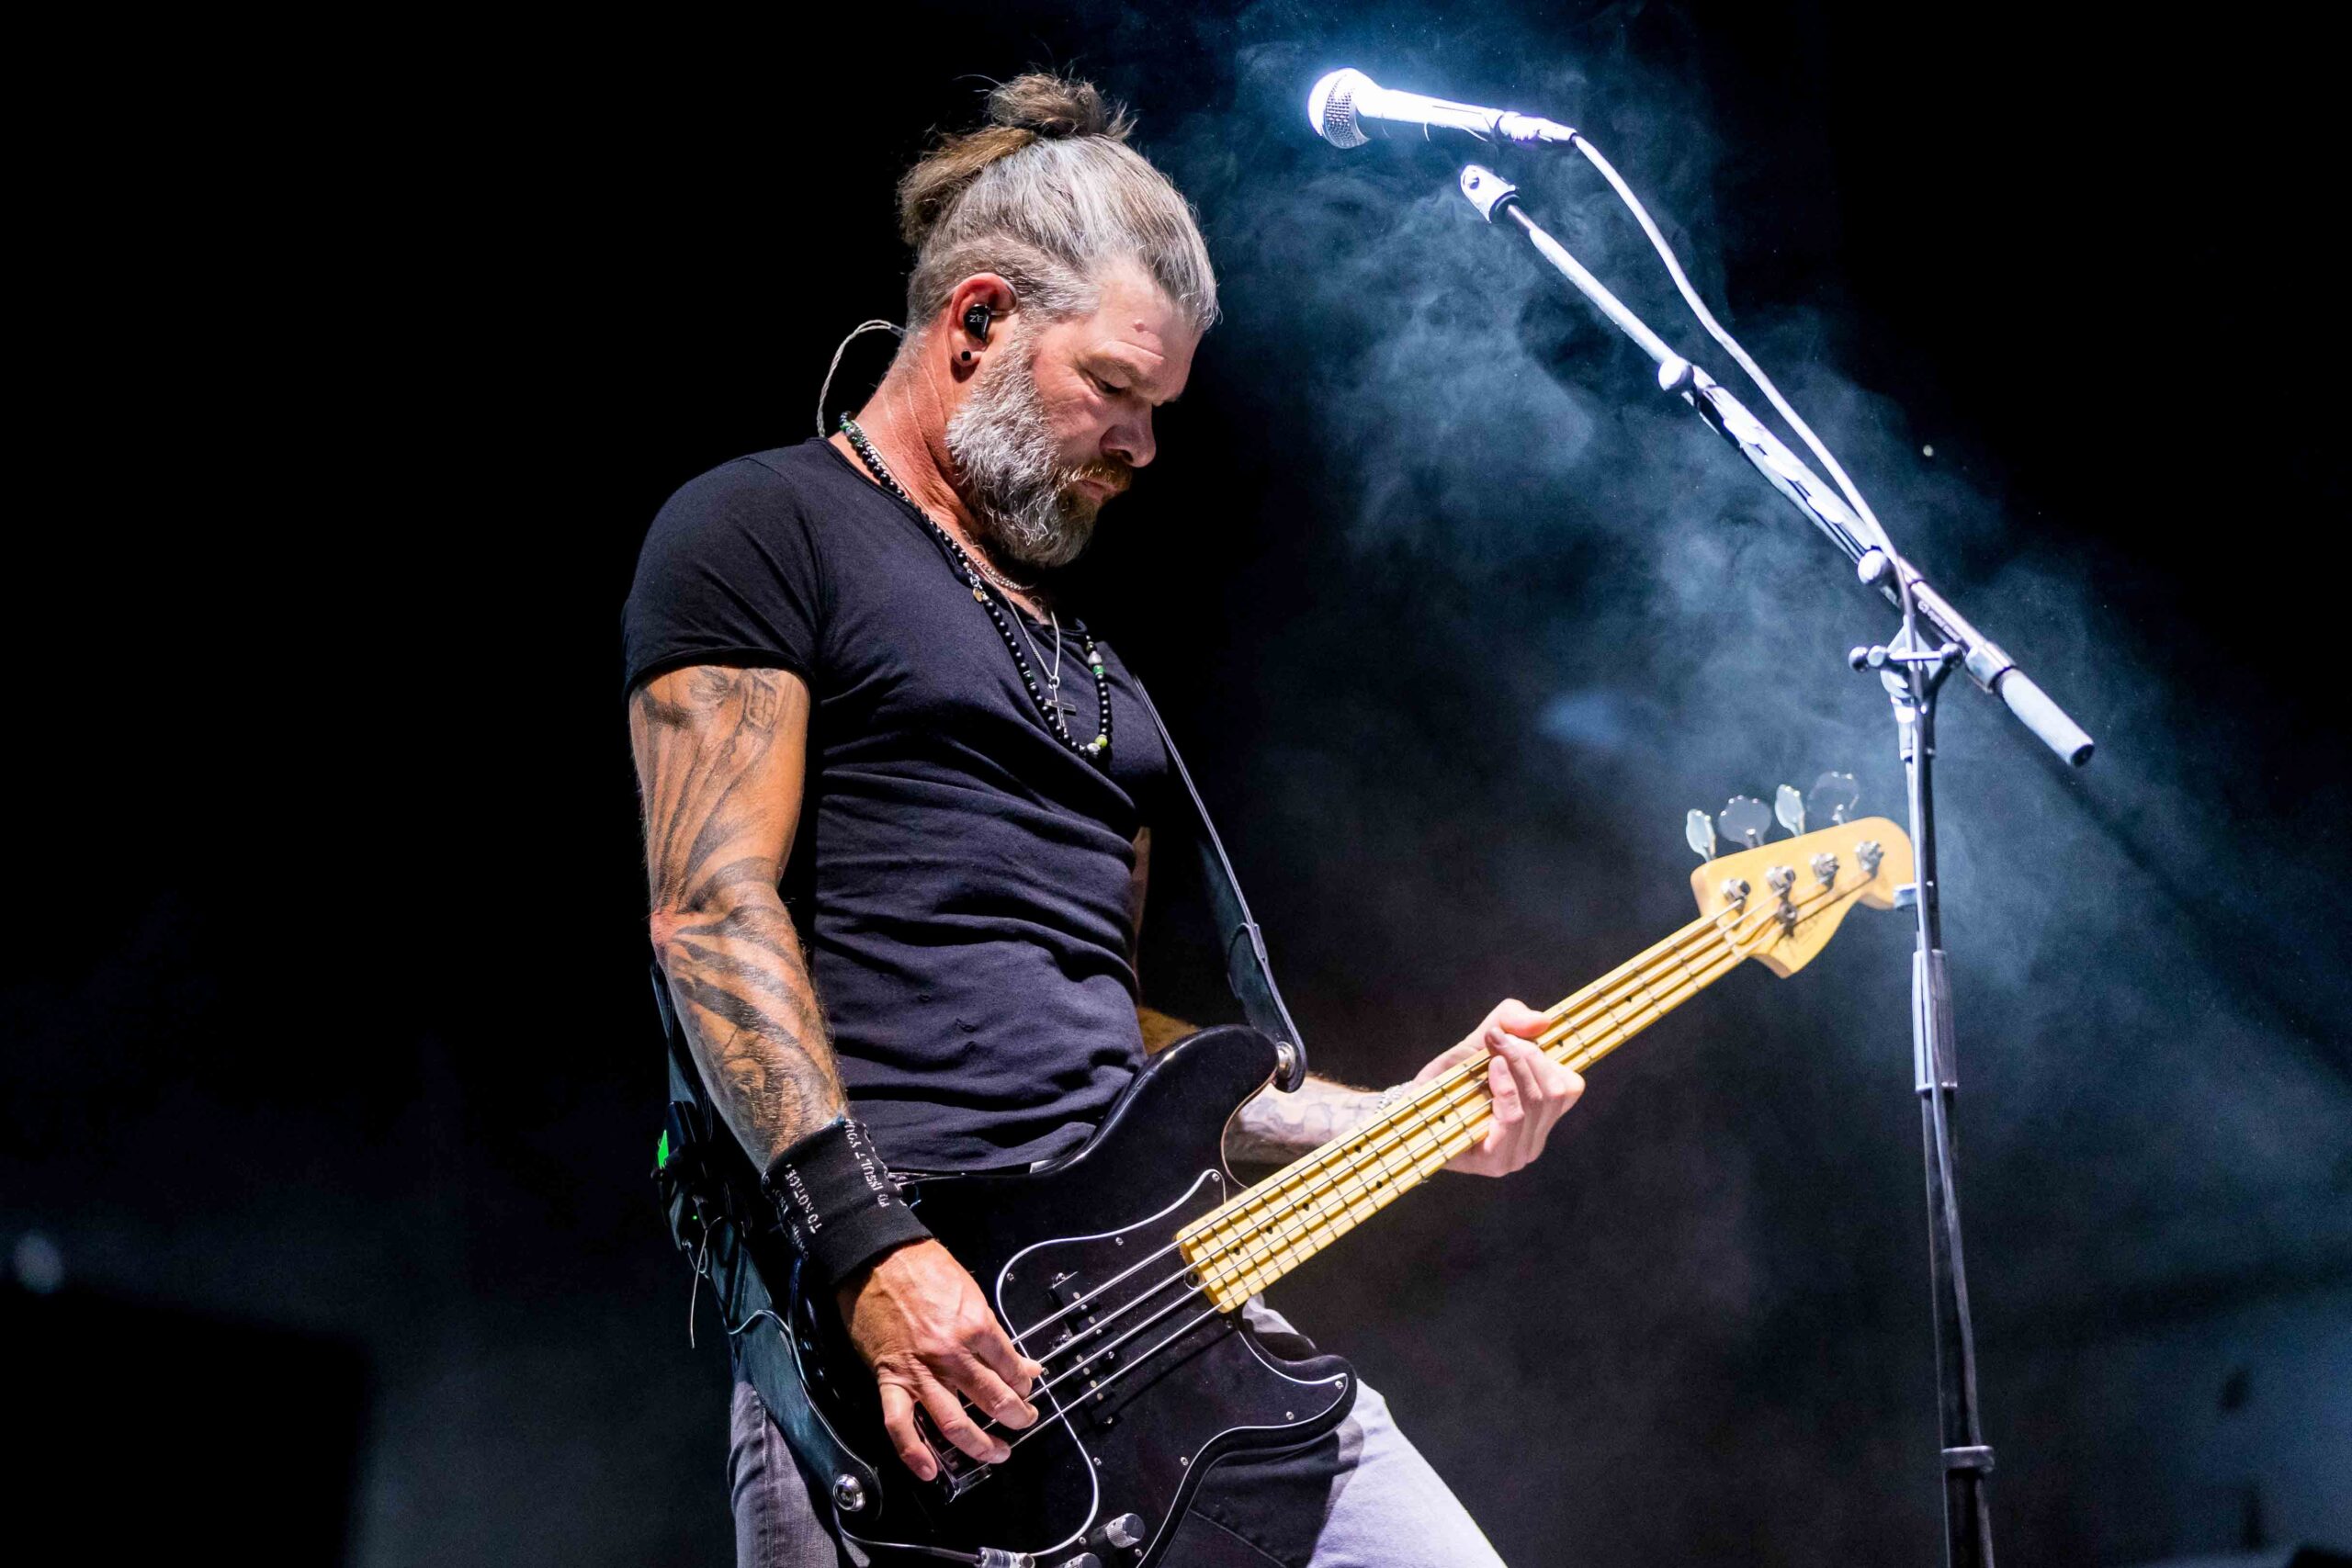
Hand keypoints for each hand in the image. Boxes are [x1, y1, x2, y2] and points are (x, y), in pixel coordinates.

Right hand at [836, 1239, 1045, 1479]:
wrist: (877, 1257)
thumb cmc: (924, 1267)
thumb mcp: (972, 1292)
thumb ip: (996, 1334)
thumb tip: (1025, 1363)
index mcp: (976, 1326)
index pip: (1012, 1369)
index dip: (1025, 1384)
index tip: (1027, 1388)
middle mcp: (952, 1354)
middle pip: (993, 1399)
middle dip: (1017, 1417)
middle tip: (1024, 1422)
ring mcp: (920, 1371)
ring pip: (955, 1423)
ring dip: (982, 1445)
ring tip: (998, 1453)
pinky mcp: (890, 1379)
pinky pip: (901, 1425)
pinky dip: (914, 1452)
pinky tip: (930, 1471)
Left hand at [1411, 998, 1582, 1177]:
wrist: (1413, 1107)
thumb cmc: (1450, 1077)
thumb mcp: (1480, 1040)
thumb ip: (1510, 1019)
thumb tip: (1544, 1020)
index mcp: (1542, 1113)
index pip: (1570, 1087)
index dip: (1549, 1057)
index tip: (1515, 1036)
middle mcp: (1536, 1137)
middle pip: (1555, 1090)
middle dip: (1528, 1056)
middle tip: (1498, 1038)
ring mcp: (1519, 1153)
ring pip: (1537, 1101)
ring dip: (1516, 1066)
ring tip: (1493, 1050)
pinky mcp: (1498, 1160)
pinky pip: (1515, 1118)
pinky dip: (1506, 1088)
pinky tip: (1492, 1070)